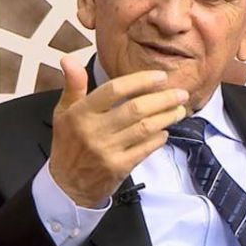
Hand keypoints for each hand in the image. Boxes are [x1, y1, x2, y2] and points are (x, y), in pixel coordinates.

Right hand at [49, 55, 187, 207]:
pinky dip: (158, 139)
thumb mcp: (63, 112)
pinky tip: (165, 131)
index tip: (160, 77)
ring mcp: (107, 150)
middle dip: (163, 99)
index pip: (114, 90)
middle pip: (135, 109)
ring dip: (166, 117)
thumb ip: (73, 85)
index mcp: (81, 113)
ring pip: (144, 129)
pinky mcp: (119, 168)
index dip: (140, 81)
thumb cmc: (68, 144)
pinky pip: (145, 149)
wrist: (66, 186)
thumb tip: (68, 59)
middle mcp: (94, 130)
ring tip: (180, 110)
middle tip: (181, 93)